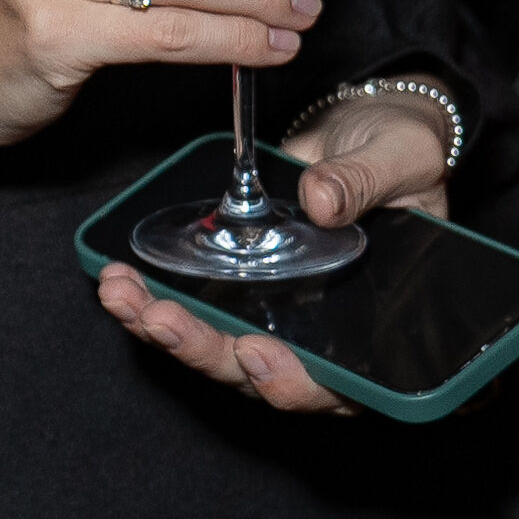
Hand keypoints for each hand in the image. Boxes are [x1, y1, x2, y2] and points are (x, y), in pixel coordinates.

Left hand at [94, 93, 454, 413]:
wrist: (367, 129)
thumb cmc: (398, 155)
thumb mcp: (399, 159)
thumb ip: (365, 183)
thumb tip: (320, 200)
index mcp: (378, 332)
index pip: (341, 388)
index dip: (295, 384)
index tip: (256, 354)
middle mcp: (321, 338)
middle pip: (259, 375)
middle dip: (204, 350)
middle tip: (161, 319)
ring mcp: (274, 317)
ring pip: (217, 350)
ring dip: (163, 329)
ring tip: (121, 295)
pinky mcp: (236, 289)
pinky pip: (193, 310)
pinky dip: (153, 299)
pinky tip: (119, 279)